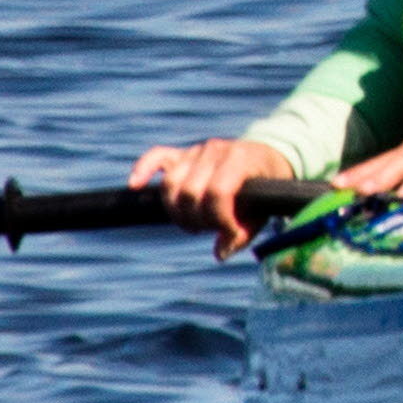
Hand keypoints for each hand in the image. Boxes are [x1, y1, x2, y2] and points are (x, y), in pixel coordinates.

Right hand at [124, 135, 305, 258]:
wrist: (267, 161)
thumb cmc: (264, 190)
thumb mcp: (262, 212)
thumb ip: (243, 234)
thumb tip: (220, 252)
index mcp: (239, 160)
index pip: (217, 192)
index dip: (220, 220)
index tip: (228, 234)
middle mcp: (215, 150)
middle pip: (189, 191)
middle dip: (198, 219)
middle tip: (208, 229)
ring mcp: (197, 150)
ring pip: (170, 183)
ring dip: (177, 211)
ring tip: (192, 224)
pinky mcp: (182, 154)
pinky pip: (156, 157)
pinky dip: (143, 170)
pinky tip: (135, 185)